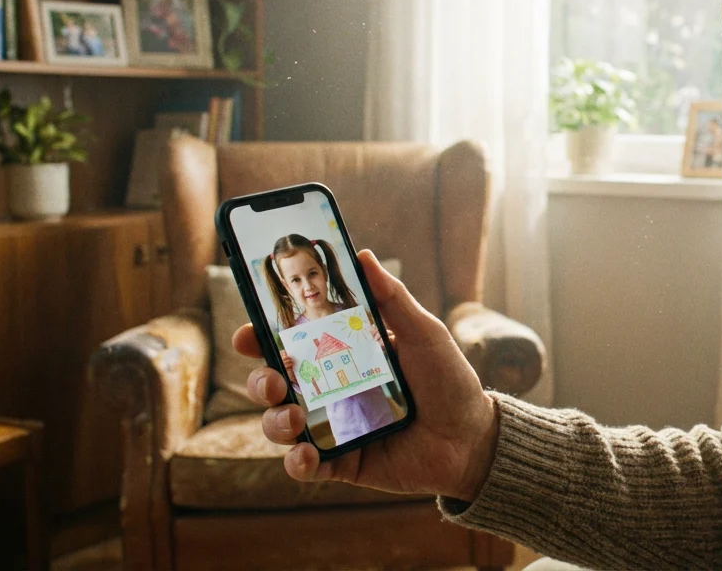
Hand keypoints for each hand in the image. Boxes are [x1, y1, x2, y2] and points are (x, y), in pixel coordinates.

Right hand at [234, 249, 499, 500]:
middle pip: (274, 383)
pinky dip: (297, 462)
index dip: (260, 337)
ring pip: (280, 424)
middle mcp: (330, 390)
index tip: (248, 332)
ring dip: (275, 420)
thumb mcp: (423, 334)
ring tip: (295, 415)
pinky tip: (306, 454)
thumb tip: (362, 254)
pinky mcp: (343, 462)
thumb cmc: (449, 380)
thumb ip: (392, 299)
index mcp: (343, 355)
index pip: (290, 343)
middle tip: (274, 378)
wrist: (472, 438)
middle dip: (261, 380)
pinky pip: (305, 466)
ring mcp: (333, 427)